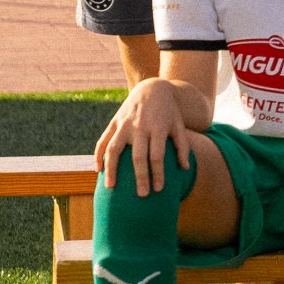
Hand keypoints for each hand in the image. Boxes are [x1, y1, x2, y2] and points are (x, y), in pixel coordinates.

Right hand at [95, 78, 191, 195]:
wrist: (152, 88)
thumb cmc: (168, 112)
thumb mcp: (178, 126)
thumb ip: (183, 147)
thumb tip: (186, 169)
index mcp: (157, 128)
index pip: (157, 156)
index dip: (157, 173)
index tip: (158, 189)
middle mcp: (140, 127)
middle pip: (138, 156)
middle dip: (140, 177)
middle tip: (141, 195)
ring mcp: (124, 124)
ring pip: (114, 149)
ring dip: (112, 169)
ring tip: (111, 187)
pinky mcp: (114, 122)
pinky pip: (103, 140)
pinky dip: (98, 155)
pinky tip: (98, 170)